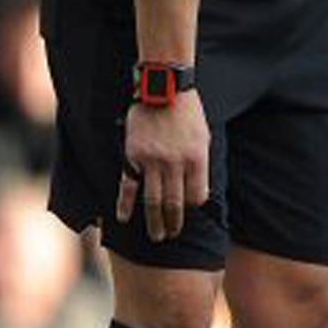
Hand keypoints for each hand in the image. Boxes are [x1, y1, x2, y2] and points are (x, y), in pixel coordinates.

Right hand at [116, 94, 209, 242]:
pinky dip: (125, 204)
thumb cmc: (188, 114)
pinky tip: (123, 219)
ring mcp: (153, 161)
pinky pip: (128, 185)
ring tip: (156, 237)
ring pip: (153, 199)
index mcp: (197, 159)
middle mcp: (176, 163)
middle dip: (174, 223)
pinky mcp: (133, 156)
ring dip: (155, 221)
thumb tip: (198, 191)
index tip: (189, 213)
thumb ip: (199, 164)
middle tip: (170, 237)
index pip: (197, 196)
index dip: (193, 207)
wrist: (164, 90)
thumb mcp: (204, 138)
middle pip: (176, 203)